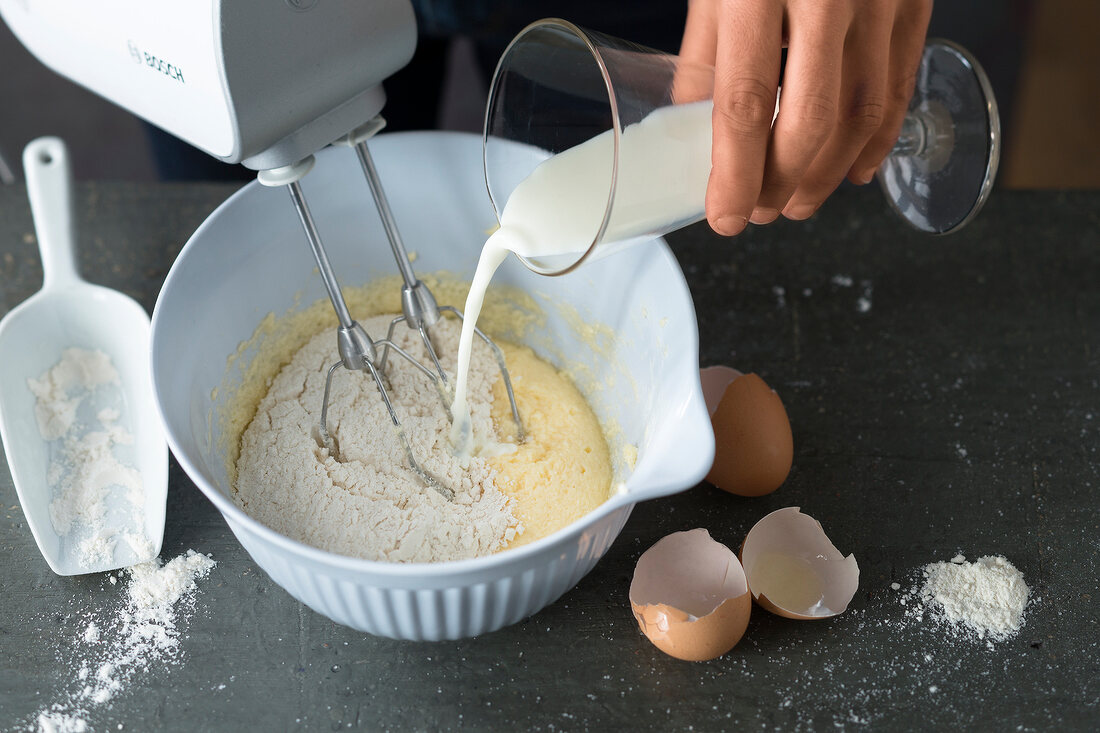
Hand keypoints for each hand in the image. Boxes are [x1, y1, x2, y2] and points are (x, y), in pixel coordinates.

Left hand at [679, 0, 932, 234]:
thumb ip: (705, 52)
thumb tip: (694, 126)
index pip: (747, 103)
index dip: (736, 172)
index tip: (725, 215)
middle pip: (811, 120)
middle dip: (783, 183)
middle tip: (760, 213)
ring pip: (862, 113)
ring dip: (828, 173)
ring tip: (797, 202)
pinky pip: (900, 84)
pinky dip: (877, 138)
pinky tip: (853, 169)